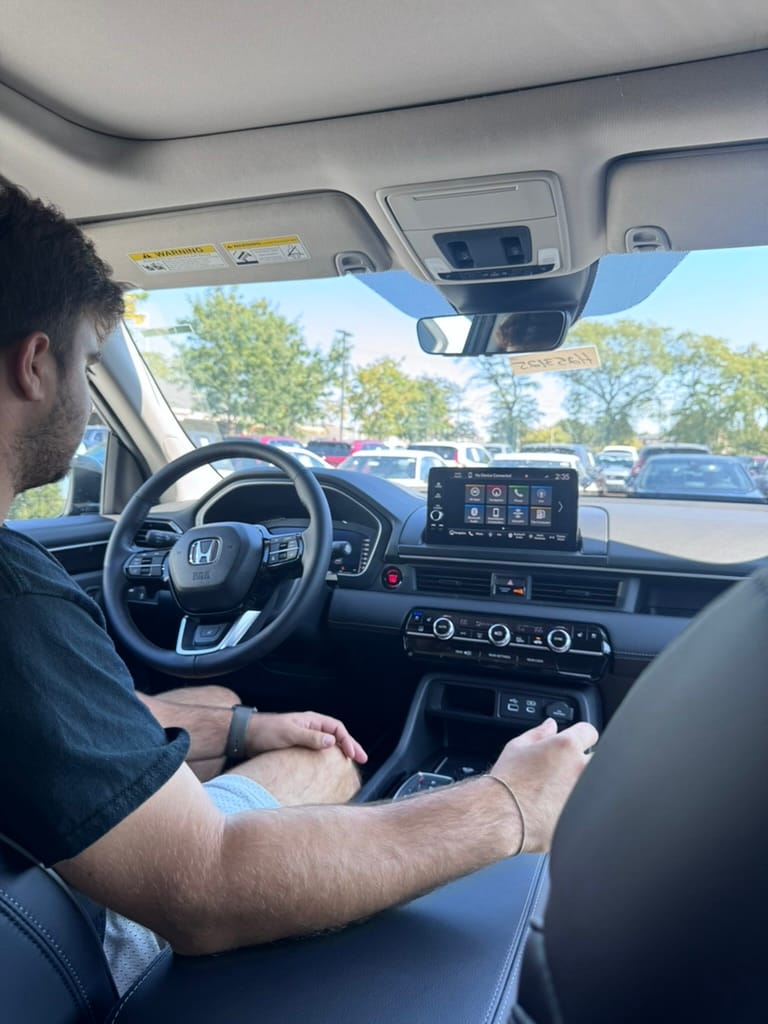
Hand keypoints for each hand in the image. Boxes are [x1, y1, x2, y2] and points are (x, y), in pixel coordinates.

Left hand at [245, 711, 367, 763]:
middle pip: (336, 736)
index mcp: (311, 720)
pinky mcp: (297, 748)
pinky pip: (317, 752)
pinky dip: (327, 758)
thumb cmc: (266, 732)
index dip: (348, 741)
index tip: (353, 755)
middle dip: (349, 746)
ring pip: (328, 744)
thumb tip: (332, 741)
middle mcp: (310, 727)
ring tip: (349, 764)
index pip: (337, 728)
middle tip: (361, 759)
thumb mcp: (289, 733)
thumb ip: (310, 737)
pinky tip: (328, 768)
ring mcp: (304, 737)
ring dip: (340, 752)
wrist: (246, 736)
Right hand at [489, 717, 597, 853]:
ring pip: (596, 784)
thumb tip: (550, 725)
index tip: (573, 743)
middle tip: (564, 770)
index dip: (580, 736)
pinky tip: (559, 810)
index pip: (589, 731)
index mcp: (567, 747)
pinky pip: (589, 808)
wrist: (502, 817)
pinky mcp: (585, 817)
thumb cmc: (506, 783)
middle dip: (584, 761)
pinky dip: (579, 807)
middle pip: (598, 758)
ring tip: (559, 792)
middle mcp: (581, 769)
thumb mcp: (517, 748)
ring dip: (584, 784)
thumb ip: (539, 733)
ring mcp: (586, 794)